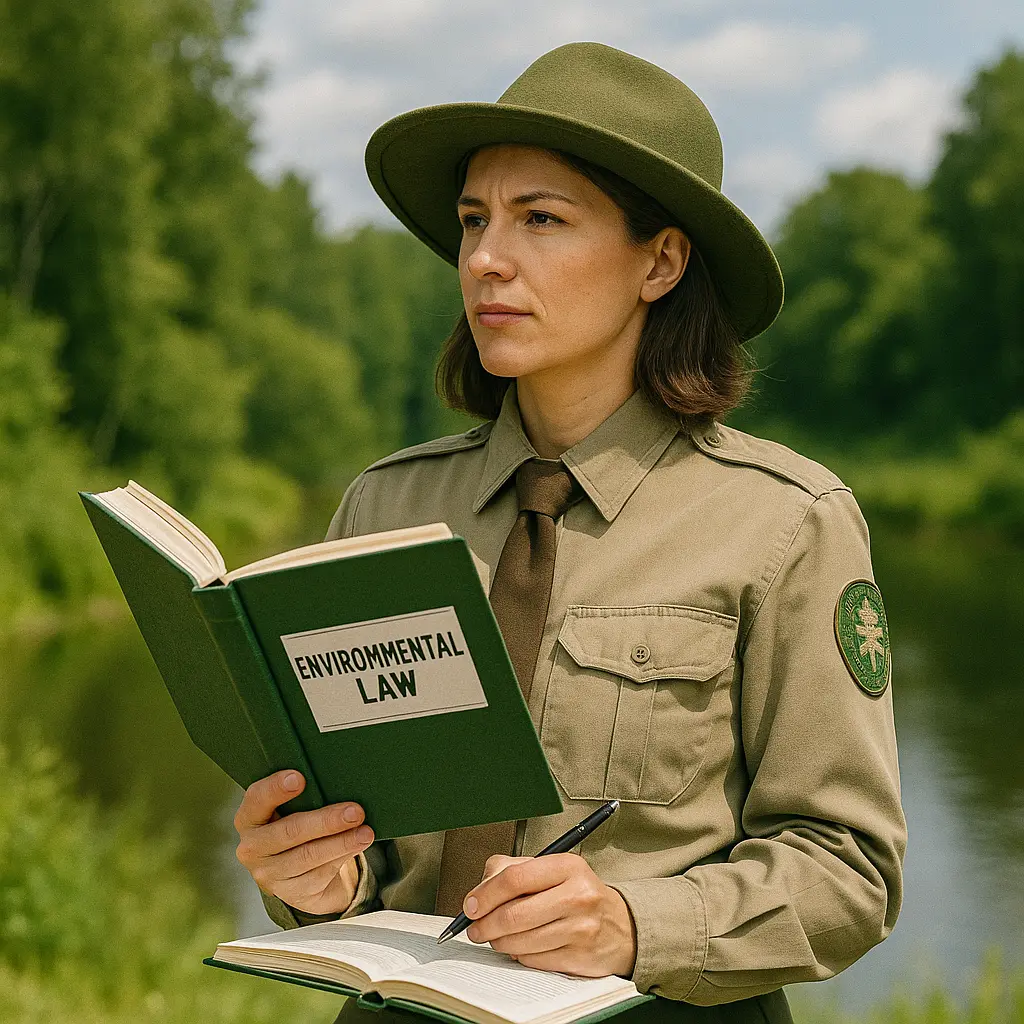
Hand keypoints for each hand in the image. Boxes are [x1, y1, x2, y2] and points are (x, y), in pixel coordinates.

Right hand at [233, 770, 373, 915]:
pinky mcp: (291, 893)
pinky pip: (320, 874)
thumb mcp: (293, 808)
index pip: (257, 799)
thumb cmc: (299, 822)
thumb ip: (304, 796)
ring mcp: (269, 874)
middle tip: (356, 812)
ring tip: (366, 832)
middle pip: (290, 831)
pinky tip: (358, 845)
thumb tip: (339, 781)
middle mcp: (252, 848)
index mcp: (249, 818)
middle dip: (326, 821)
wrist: (298, 870)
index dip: (275, 788)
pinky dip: (342, 857)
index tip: (300, 778)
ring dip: (341, 843)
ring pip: (308, 856)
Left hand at [461, 854, 636, 977]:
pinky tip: (522, 947)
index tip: (470, 906)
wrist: (620, 926)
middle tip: (475, 929)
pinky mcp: (578, 958)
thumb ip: (513, 870)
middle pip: (513, 915)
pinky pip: (533, 961)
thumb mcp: (552, 869)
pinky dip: (519, 956)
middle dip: (485, 925)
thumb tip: (478, 892)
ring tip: (496, 937)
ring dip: (499, 943)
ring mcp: (580, 929)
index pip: (515, 878)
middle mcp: (577, 896)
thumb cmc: (577, 894)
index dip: (485, 894)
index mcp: (567, 866)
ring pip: (520, 942)